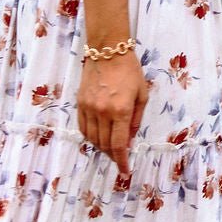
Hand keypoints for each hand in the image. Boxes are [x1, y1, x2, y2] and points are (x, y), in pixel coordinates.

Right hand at [77, 52, 150, 176]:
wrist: (107, 50)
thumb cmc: (130, 71)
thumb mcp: (142, 95)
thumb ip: (136, 120)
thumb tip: (129, 140)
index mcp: (121, 111)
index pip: (119, 145)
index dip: (122, 161)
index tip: (125, 171)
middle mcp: (102, 112)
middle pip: (104, 144)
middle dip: (113, 155)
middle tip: (120, 157)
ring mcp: (89, 108)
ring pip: (92, 138)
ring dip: (101, 146)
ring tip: (109, 147)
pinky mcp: (80, 103)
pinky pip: (82, 127)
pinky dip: (89, 136)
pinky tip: (97, 136)